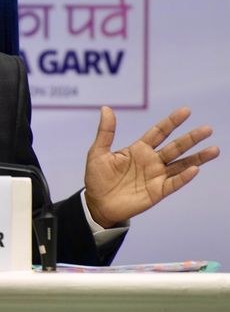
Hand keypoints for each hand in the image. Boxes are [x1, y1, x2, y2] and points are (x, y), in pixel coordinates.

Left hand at [84, 106, 219, 227]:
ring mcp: (156, 176)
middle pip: (175, 147)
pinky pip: (173, 183)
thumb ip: (106, 132)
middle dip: (191, 138)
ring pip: (181, 164)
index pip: (159, 132)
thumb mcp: (98, 152)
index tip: (186, 111)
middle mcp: (151, 161)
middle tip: (207, 129)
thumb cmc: (96, 177)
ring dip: (197, 158)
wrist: (96, 203)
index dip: (172, 122)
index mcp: (138, 149)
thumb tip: (106, 108)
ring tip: (214, 149)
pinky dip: (184, 177)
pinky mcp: (157, 192)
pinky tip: (195, 169)